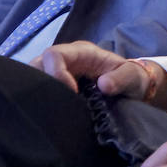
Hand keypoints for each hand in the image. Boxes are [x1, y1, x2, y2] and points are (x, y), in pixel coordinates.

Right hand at [31, 41, 166, 109]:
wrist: (133, 88)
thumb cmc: (133, 78)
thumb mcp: (133, 77)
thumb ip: (121, 78)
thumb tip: (103, 85)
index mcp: (82, 52)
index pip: (55, 55)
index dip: (55, 72)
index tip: (70, 93)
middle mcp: (66, 60)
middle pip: (37, 64)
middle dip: (39, 83)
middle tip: (53, 104)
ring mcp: (59, 73)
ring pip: (33, 77)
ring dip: (37, 93)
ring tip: (48, 110)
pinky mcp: (57, 88)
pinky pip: (39, 90)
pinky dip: (40, 100)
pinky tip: (47, 113)